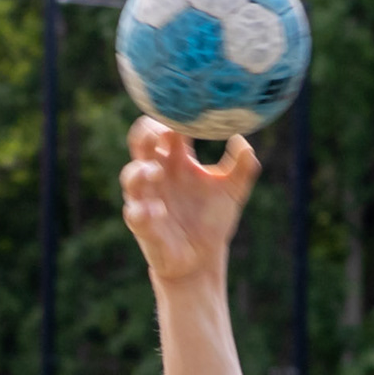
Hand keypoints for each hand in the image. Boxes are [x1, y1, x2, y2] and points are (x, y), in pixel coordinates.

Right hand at [120, 119, 259, 285]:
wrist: (203, 259)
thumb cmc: (213, 219)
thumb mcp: (233, 191)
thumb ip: (242, 167)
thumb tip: (242, 140)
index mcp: (177, 160)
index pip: (166, 128)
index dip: (171, 118)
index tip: (185, 115)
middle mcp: (157, 174)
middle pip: (140, 143)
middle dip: (146, 134)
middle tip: (161, 134)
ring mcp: (147, 199)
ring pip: (130, 176)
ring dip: (140, 172)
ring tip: (155, 172)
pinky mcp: (143, 226)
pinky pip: (135, 214)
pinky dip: (143, 211)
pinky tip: (158, 211)